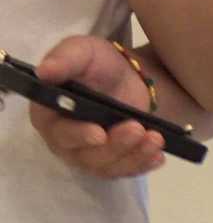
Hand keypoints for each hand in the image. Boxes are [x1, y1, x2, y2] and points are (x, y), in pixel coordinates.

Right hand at [29, 37, 165, 179]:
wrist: (129, 77)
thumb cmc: (98, 64)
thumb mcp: (82, 51)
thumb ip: (64, 59)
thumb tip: (44, 71)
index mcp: (49, 114)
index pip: (58, 131)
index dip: (78, 135)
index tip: (99, 133)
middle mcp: (64, 141)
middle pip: (86, 155)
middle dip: (114, 145)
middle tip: (137, 128)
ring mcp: (88, 156)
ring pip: (108, 166)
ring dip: (133, 155)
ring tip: (155, 138)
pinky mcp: (111, 163)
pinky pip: (125, 171)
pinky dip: (143, 164)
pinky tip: (158, 156)